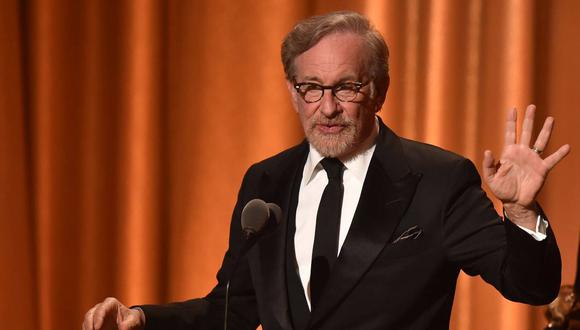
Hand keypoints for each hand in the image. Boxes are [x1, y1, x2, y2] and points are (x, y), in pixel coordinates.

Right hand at [82, 297, 144, 329]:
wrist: (130, 323)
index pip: (102, 309)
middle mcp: (100, 308)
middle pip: (90, 314)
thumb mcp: (134, 320)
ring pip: (86, 321)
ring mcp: (95, 316)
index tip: (97, 328)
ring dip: (87, 329)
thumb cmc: (132, 319)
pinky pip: (87, 328)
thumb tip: (122, 329)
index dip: (98, 318)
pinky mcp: (93, 324)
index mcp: (110, 303)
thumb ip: (129, 324)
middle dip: (89, 325)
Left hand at [482, 105, 569, 229]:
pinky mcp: (542, 169)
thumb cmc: (502, 189)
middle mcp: (522, 153)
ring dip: (545, 130)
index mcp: (509, 153)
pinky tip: (566, 147)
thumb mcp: (490, 177)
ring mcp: (533, 160)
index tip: (512, 108)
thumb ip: (488, 164)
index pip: (510, 133)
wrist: (514, 202)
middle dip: (529, 119)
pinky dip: (559, 154)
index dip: (511, 121)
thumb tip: (488, 151)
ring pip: (541, 141)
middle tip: (532, 106)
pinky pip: (552, 159)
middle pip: (526, 132)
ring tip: (550, 119)